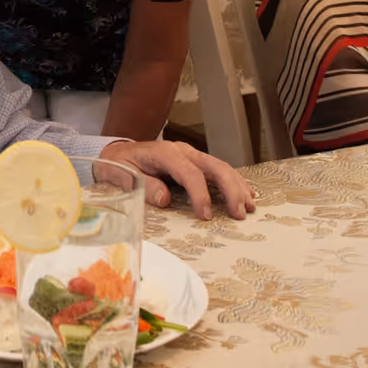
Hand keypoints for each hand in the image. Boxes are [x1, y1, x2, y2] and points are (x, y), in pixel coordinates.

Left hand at [99, 140, 256, 219]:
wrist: (118, 151)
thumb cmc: (121, 165)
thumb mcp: (122, 174)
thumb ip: (143, 185)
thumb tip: (165, 199)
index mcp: (165, 153)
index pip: (189, 173)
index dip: (200, 194)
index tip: (205, 216)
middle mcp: (183, 151)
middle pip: (214, 166)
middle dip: (230, 189)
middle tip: (240, 213)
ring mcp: (191, 154)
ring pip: (221, 166)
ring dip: (237, 186)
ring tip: (249, 207)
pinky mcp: (195, 161)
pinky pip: (219, 169)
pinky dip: (235, 181)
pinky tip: (246, 193)